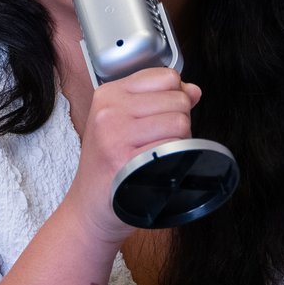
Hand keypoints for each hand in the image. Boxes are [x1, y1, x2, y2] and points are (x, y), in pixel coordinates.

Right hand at [66, 68, 199, 249]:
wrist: (90, 208)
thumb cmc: (111, 167)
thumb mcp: (125, 124)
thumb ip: (159, 101)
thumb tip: (193, 90)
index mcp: (109, 94)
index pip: (166, 76)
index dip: (174, 97)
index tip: (160, 117)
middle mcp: (109, 109)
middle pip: (178, 99)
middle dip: (178, 121)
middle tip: (156, 142)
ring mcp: (115, 134)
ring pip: (180, 121)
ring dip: (179, 141)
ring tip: (157, 154)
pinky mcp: (125, 159)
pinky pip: (174, 146)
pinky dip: (174, 158)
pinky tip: (155, 167)